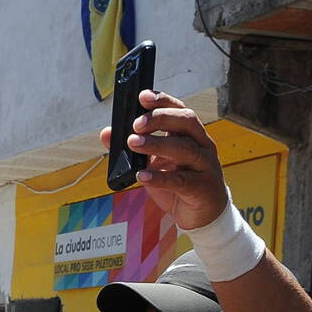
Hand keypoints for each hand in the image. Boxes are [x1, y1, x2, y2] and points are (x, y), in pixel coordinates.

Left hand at [101, 90, 228, 231]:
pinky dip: (159, 176)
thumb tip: (106, 133)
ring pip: (184, 148)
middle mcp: (202, 145)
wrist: (201, 215)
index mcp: (190, 134)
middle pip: (186, 122)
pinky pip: (180, 180)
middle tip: (135, 124)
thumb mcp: (152, 164)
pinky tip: (141, 175)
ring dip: (156, 144)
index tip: (142, 96)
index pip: (179, 109)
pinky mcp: (202, 188)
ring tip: (133, 143)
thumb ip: (131, 149)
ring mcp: (205, 166)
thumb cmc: (177, 184)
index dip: (162, 101)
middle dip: (160, 118)